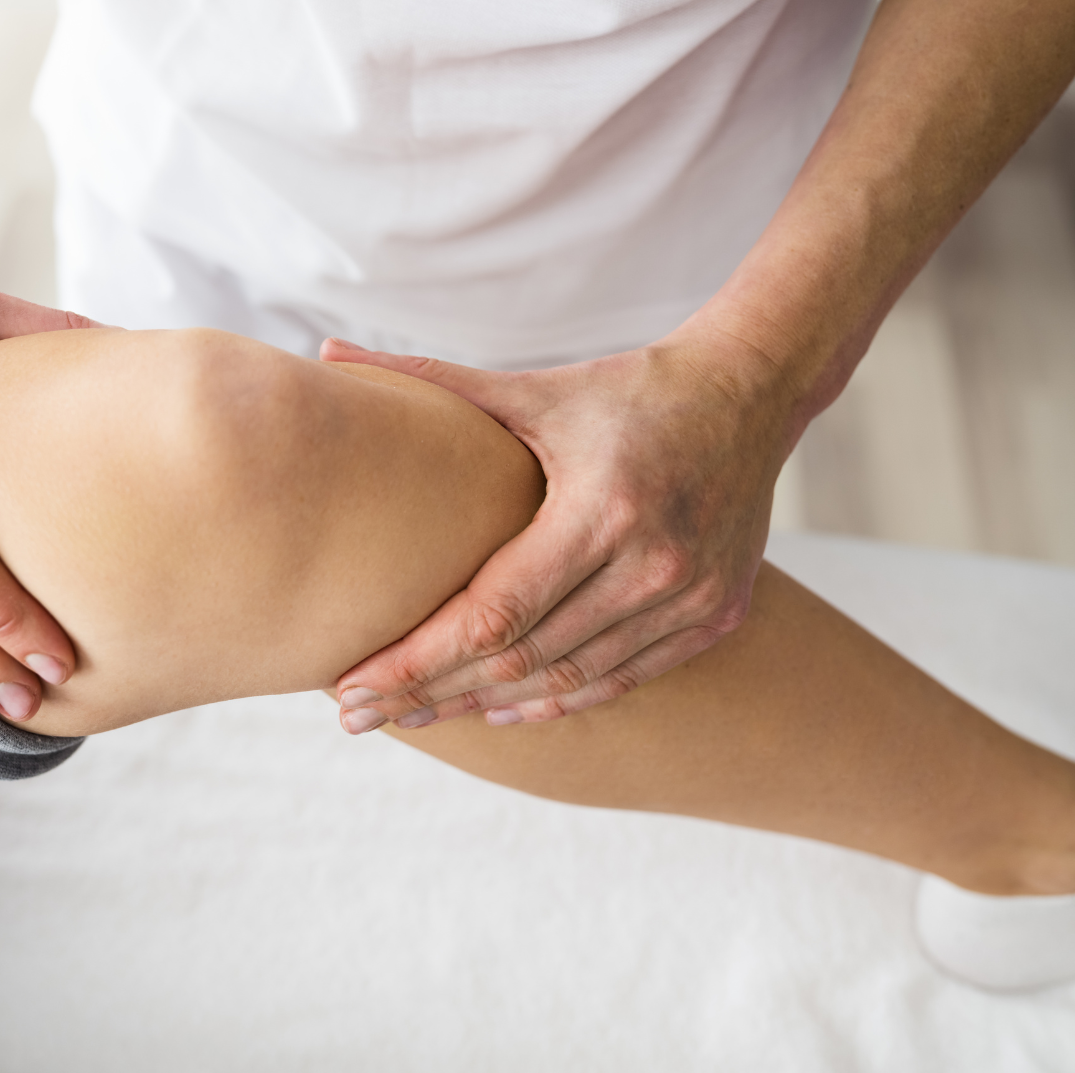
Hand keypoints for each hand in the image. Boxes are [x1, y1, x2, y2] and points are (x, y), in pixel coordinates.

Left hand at [322, 332, 794, 732]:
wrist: (751, 392)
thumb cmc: (629, 390)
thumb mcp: (534, 387)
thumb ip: (433, 381)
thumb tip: (322, 353)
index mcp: (603, 508)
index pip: (493, 613)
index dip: (416, 660)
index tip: (350, 688)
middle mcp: (654, 564)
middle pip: (521, 659)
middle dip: (430, 692)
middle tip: (359, 716)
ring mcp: (692, 598)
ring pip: (569, 681)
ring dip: (486, 704)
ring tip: (416, 716)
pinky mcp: (717, 616)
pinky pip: (623, 679)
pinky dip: (558, 700)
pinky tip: (502, 706)